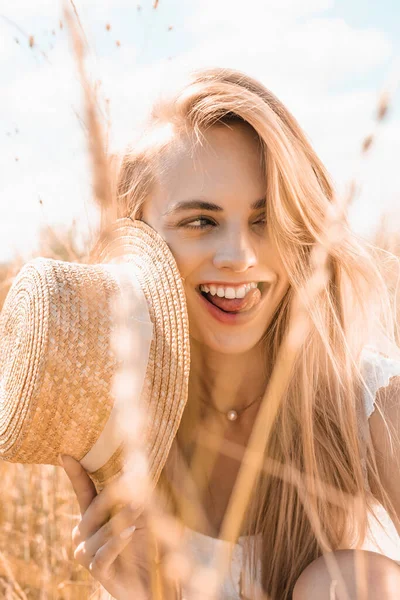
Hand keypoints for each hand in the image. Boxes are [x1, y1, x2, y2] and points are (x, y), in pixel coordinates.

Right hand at [62, 455, 161, 599]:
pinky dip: (117, 543)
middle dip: (114, 495)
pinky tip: (131, 532)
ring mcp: (85, 554)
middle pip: (94, 509)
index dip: (75, 473)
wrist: (146, 582)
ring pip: (101, 531)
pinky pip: (102, 555)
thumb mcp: (141, 515)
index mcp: (89, 517)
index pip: (82, 491)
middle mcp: (81, 534)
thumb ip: (135, 495)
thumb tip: (139, 467)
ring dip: (122, 517)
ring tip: (141, 506)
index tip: (66, 454)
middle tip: (135, 481)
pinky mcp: (97, 571)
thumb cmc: (142, 545)